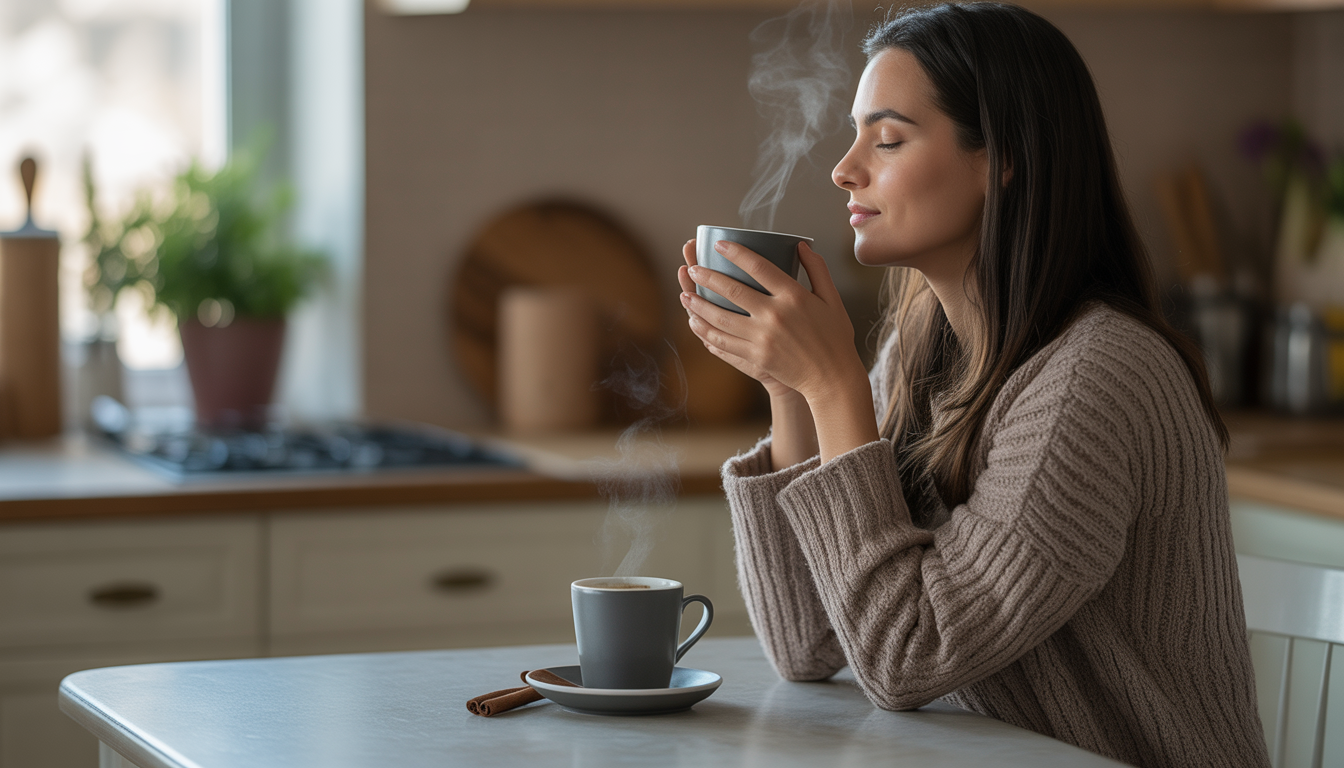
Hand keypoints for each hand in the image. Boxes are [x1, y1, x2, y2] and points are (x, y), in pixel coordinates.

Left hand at [678, 238, 864, 405]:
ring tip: (685, 294)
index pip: (758, 267)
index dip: (735, 253)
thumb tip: (800, 245)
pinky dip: (706, 331)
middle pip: (733, 290)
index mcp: (794, 296)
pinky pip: (724, 342)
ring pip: (722, 317)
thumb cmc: (834, 337)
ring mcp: (763, 338)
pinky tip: (695, 322)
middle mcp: (775, 315)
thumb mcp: (832, 299)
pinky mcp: (756, 356)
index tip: (720, 244)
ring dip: (699, 304)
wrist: (832, 378)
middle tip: (693, 267)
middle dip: (708, 276)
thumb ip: (817, 269)